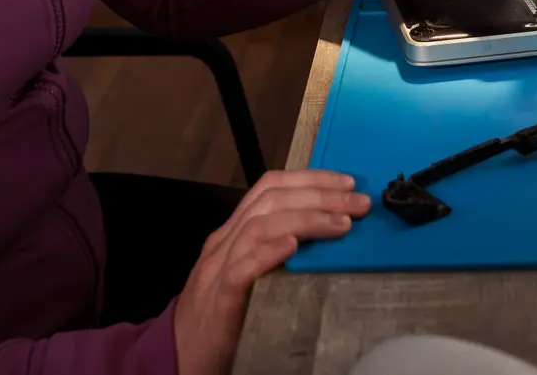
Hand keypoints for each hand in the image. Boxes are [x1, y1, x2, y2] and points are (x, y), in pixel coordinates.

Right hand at [171, 169, 368, 374]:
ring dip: (305, 219)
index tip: (346, 182)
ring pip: (260, 226)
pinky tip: (293, 246)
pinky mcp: (219, 299)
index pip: (270, 188)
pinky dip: (268, 252)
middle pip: (271, 201)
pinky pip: (242, 268)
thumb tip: (327, 232)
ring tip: (341, 224)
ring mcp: (218, 268)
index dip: (310, 179)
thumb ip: (275, 250)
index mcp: (232, 233)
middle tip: (358, 203)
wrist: (178, 356)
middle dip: (319, 195)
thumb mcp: (248, 273)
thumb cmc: (220, 317)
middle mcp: (224, 242)